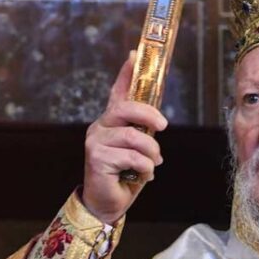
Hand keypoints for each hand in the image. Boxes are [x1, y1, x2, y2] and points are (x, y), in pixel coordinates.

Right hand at [82, 52, 167, 223]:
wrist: (108, 203)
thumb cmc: (125, 175)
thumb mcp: (139, 150)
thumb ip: (144, 132)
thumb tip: (159, 120)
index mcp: (111, 121)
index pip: (118, 92)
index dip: (126, 72)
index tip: (135, 54)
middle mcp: (100, 126)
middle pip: (126, 108)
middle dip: (149, 116)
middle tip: (163, 127)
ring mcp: (95, 141)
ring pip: (134, 137)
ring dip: (151, 153)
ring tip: (152, 165)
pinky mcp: (96, 157)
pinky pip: (131, 157)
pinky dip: (144, 168)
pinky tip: (142, 176)